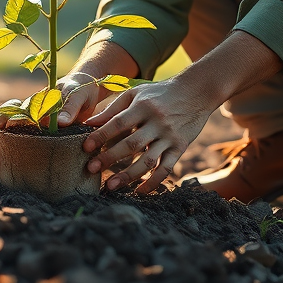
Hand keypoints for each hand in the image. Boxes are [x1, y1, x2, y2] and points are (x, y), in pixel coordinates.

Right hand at [0, 72, 107, 175]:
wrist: (88, 96)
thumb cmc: (80, 91)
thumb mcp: (77, 96)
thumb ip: (70, 107)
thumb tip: (62, 122)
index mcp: (33, 105)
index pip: (8, 111)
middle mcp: (27, 119)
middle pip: (0, 130)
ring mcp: (30, 132)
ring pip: (4, 144)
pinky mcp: (37, 144)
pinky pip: (17, 154)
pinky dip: (6, 164)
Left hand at [82, 77, 213, 193]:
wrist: (196, 91)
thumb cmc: (159, 93)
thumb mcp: (136, 93)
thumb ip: (113, 108)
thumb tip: (88, 123)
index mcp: (143, 106)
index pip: (118, 123)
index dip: (101, 135)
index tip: (85, 147)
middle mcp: (157, 122)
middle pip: (131, 144)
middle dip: (109, 158)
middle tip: (90, 169)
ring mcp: (170, 136)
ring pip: (148, 160)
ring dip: (128, 175)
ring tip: (110, 186)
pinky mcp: (181, 147)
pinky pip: (166, 168)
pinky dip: (153, 182)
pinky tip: (139, 191)